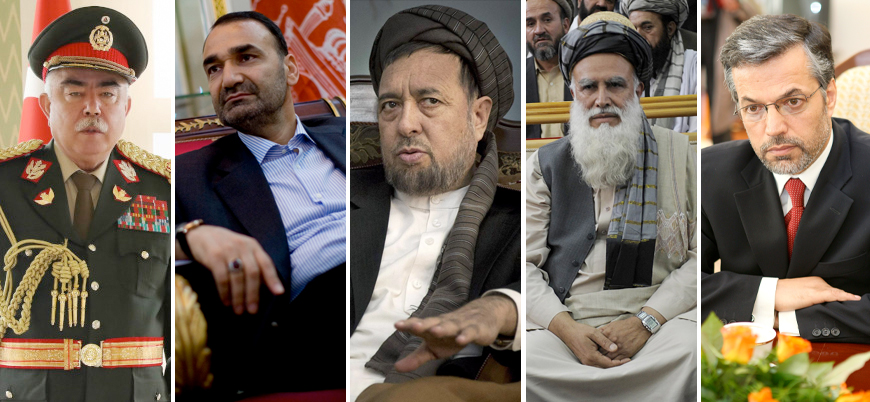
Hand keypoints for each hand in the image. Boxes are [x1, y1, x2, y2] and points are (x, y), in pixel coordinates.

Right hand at [182, 225, 283, 313]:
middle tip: (252, 310)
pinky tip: (226, 301)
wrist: (200, 235)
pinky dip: (225, 292)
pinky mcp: (214, 256)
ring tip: (238, 310)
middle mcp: (243, 246)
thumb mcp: (242, 250)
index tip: (278, 293)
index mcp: (253, 246)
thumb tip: (268, 287)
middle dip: (253, 294)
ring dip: (239, 297)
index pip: (266, 263)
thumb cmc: (225, 247)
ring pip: (238, 277)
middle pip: (252, 273)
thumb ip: (254, 264)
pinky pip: (222, 278)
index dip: (273, 279)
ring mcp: (228, 250)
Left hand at [393, 294, 516, 372]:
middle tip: (413, 326)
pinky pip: (470, 332)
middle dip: (423, 324)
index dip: (409, 325)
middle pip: (433, 323)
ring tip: (434, 331)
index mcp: (433, 327)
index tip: (397, 325)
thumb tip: (396, 367)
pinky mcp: (475, 329)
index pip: (419, 324)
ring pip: (451, 326)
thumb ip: (416, 357)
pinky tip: (461, 339)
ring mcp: (460, 325)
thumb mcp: (434, 348)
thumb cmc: (452, 334)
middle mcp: (445, 323)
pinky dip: (466, 335)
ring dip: (443, 328)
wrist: (482, 316)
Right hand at [548, 312, 627, 367]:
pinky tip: (611, 357)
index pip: (608, 363)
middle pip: (606, 367)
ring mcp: (585, 362)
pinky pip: (597, 364)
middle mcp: (588, 361)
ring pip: (601, 367)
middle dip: (617, 365)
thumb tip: (616, 348)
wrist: (567, 331)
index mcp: (591, 356)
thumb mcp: (594, 333)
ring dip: (611, 364)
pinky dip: (605, 362)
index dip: (619, 363)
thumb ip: (605, 341)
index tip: (628, 359)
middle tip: (627, 360)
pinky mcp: (585, 360)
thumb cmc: (580, 331)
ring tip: (621, 359)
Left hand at [599, 317, 650, 360]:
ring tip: (602, 362)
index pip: (597, 344)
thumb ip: (602, 330)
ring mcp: (620, 348)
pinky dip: (613, 362)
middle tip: (595, 358)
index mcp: (607, 334)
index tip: (592, 351)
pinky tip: (611, 363)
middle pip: (601, 352)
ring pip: (609, 358)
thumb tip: (595, 334)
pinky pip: (618, 361)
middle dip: (598, 356)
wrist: (639, 327)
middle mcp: (612, 342)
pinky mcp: (626, 353)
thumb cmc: (625, 325)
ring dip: (605, 360)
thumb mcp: (611, 324)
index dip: (594, 349)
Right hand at [774, 276, 860, 311]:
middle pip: (835, 292)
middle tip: (854, 302)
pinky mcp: (815, 294)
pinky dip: (845, 296)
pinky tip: (853, 299)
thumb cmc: (780, 296)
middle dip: (845, 298)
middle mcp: (817, 282)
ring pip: (836, 293)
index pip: (831, 291)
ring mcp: (816, 287)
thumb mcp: (798, 297)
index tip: (851, 300)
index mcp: (813, 282)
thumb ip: (808, 300)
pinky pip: (834, 295)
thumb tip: (815, 308)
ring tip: (856, 300)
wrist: (770, 294)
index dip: (841, 296)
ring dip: (847, 297)